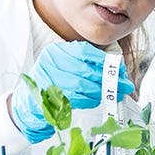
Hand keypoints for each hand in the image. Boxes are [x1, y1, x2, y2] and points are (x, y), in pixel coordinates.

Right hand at [9, 41, 134, 143]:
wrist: (29, 102)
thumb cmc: (54, 82)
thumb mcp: (67, 65)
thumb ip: (87, 64)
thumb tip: (117, 70)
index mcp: (56, 52)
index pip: (84, 52)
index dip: (104, 60)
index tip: (120, 68)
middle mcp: (50, 63)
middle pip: (85, 69)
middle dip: (109, 79)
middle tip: (125, 85)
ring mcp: (47, 81)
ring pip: (82, 85)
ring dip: (101, 91)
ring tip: (113, 93)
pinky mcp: (48, 98)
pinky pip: (75, 98)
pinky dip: (90, 100)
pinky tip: (97, 99)